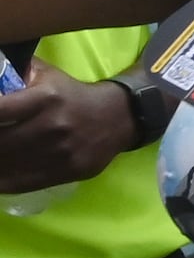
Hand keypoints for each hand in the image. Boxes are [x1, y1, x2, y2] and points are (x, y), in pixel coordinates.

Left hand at [0, 63, 137, 193]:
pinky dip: (1, 182)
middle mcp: (53, 126)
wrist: (118, 117)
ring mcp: (61, 152)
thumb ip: (14, 75)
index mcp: (45, 98)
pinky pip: (22, 183)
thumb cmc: (72, 94)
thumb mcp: (45, 75)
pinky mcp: (68, 172)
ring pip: (7, 166)